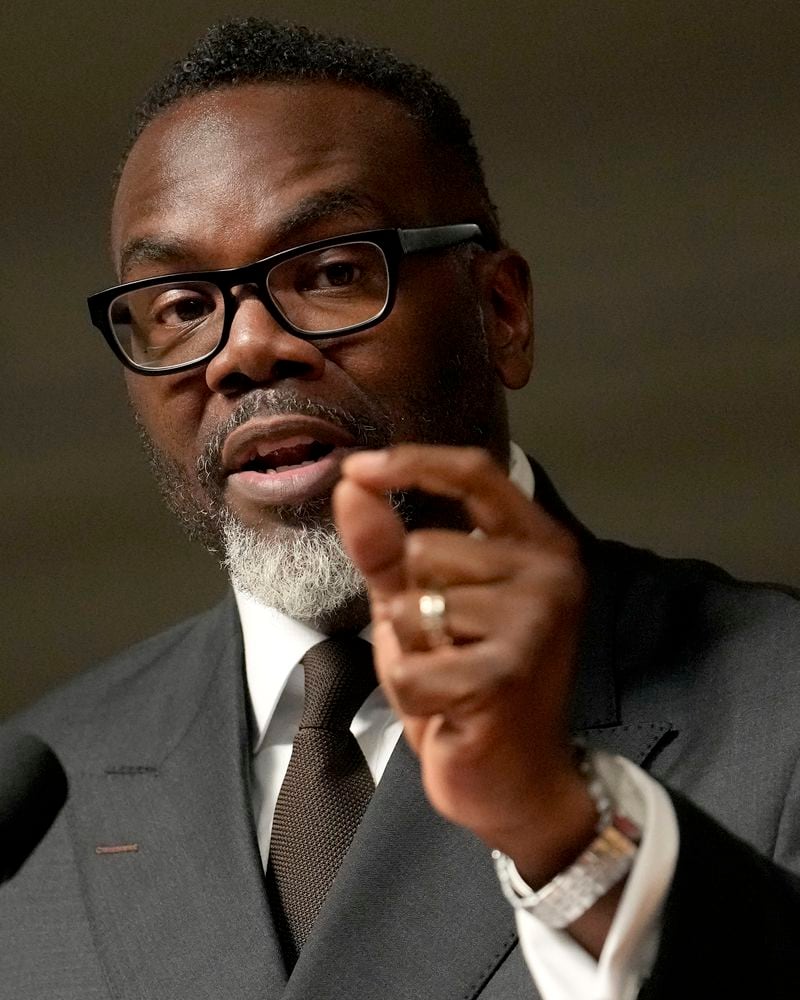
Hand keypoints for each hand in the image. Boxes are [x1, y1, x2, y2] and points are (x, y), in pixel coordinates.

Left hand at [333, 444, 597, 886]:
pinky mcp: (507, 673)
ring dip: (412, 648)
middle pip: (426, 547)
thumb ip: (385, 546)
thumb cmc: (470, 685)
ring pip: (412, 605)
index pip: (475, 473)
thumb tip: (350, 485)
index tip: (355, 467)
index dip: (411, 463)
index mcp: (538, 544)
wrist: (516, 780)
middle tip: (450, 646)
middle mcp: (549, 573)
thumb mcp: (419, 605)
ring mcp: (534, 621)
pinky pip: (409, 663)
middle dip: (413, 602)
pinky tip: (451, 706)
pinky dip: (410, 691)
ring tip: (453, 674)